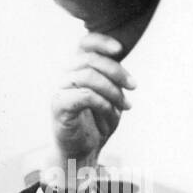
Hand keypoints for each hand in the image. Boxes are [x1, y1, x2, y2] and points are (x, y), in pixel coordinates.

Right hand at [50, 32, 135, 170]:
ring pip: (88, 76)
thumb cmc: (97, 123)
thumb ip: (114, 80)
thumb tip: (122, 63)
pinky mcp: (59, 106)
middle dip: (117, 72)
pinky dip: (103, 103)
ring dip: (113, 91)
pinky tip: (111, 113)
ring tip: (125, 106)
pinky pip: (84, 95)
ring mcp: (60, 90)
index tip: (120, 49)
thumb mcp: (112, 98)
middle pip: (90, 59)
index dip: (101, 41)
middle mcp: (66, 76)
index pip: (84, 44)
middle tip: (133, 87)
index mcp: (78, 69)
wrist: (83, 151)